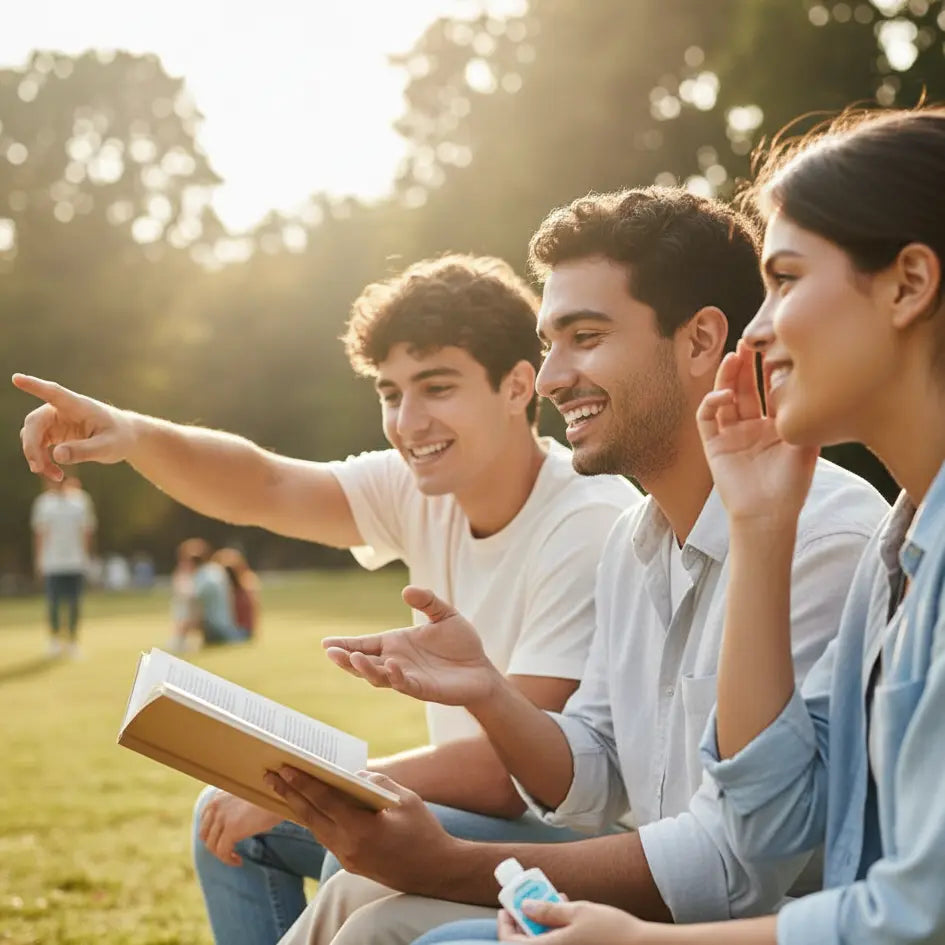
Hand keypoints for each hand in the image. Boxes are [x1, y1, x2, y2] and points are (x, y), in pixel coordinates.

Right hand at [14, 374, 135, 479]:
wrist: (125, 438)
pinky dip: (42, 461)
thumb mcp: (109, 447)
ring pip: (32, 436)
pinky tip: (56, 473)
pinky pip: (38, 446)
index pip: (54, 393)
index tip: (16, 378)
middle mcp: (62, 410)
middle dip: (32, 446)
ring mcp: (56, 421)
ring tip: (56, 475)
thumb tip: (57, 455)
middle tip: (38, 468)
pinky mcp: (54, 433)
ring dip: (37, 457)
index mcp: (79, 405)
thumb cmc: (120, 437)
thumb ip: (85, 451)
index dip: (35, 386)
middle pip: (35, 422)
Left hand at [198, 791, 282, 865]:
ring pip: (212, 845)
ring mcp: (222, 817)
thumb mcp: (247, 796)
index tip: (224, 839)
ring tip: (235, 857)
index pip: (205, 818)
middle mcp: (216, 804)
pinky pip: (222, 852)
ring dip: (222, 855)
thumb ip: (235, 805)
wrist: (284, 793)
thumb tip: (235, 822)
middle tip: (229, 851)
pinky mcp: (231, 829)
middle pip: (204, 833)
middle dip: (215, 845)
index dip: (212, 832)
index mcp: (219, 794)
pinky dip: (229, 860)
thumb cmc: (272, 795)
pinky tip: (239, 861)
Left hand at [264, 766, 456, 892]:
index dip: (304, 783)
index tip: (286, 768)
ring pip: (315, 828)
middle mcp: (348, 847)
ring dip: (298, 807)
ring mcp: (347, 858)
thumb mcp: (405, 799)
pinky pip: (326, 837)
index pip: (325, 801)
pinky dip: (314, 820)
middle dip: (290, 794)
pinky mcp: (350, 863)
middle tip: (270, 775)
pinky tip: (307, 808)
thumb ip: (377, 783)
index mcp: (362, 829)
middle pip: (311, 816)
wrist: (435, 872)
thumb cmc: (424, 831)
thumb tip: (354, 775)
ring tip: (282, 789)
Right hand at [322, 586, 501, 707]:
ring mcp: (407, 677)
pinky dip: (395, 676)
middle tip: (331, 652)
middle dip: (346, 659)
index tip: (325, 643)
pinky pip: (404, 684)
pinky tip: (391, 664)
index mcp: (395, 644)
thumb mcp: (445, 614)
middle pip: (363, 663)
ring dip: (365, 669)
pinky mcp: (423, 689)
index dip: (345, 644)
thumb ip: (427, 601)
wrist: (481, 669)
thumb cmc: (460, 644)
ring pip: (378, 677)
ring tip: (353, 659)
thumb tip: (406, 590)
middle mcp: (396, 662)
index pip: (364, 644)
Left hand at [498, 899, 652, 943]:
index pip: (511, 944)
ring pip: (543, 944)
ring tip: (552, 900)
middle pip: (526, 944)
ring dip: (541, 925)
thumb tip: (526, 907)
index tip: (506, 908)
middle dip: (524, 922)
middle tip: (529, 901)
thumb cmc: (612, 931)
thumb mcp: (578, 912)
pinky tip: (566, 914)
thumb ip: (549, 911)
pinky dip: (555, 933)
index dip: (505, 926)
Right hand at [696, 342, 817, 527]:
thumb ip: (804, 416)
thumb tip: (813, 383)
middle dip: (745, 366)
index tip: (774, 348)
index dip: (768, 370)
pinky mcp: (713, 445)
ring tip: (733, 357)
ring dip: (727, 377)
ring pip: (724, 398)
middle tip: (748, 342)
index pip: (768, 390)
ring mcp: (730, 435)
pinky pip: (707, 418)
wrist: (769, 514)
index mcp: (774, 426)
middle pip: (745, 388)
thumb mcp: (807, 445)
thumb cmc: (791, 485)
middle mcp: (751, 427)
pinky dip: (711, 403)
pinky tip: (723, 394)